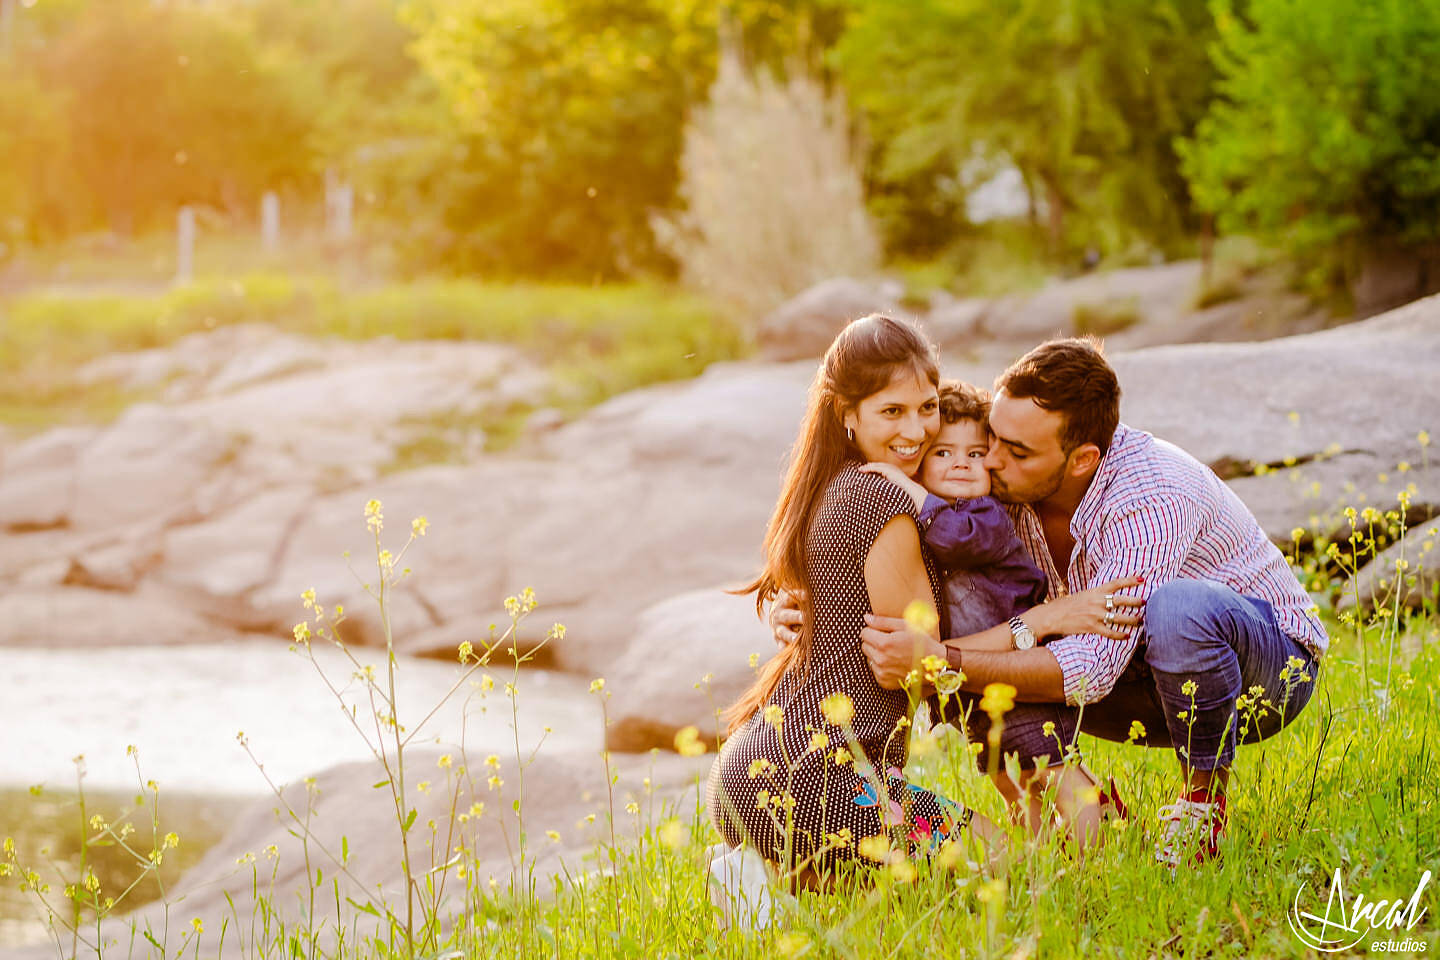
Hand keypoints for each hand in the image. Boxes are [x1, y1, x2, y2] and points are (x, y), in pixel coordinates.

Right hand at [769, 589, 804, 649]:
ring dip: (790, 636)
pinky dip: (785, 648)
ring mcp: (777, 627)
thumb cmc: (793, 605)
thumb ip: (806, 600)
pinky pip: (781, 644)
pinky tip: (790, 651)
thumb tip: (826, 599)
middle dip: (796, 617)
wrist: (777, 615)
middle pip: (787, 615)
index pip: (790, 597)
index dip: (798, 595)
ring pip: (783, 632)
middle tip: (805, 618)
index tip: (806, 595)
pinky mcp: (777, 639)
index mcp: (785, 602)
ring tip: (796, 639)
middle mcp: (779, 614)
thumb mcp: (796, 599)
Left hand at [857, 461, 927, 510]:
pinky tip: (864, 470)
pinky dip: (870, 468)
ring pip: (877, 466)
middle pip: (878, 465)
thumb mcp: (894, 489)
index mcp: (894, 473)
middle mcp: (893, 469)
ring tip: (861, 469)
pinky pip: (877, 468)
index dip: (873, 469)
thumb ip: (888, 488)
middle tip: (861, 469)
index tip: (865, 471)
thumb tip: (881, 495)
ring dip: (868, 467)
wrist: (912, 492)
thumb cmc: (905, 493)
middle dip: (869, 466)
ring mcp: (892, 469)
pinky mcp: (890, 471)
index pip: (881, 468)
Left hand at [861, 614, 944, 689]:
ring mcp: (881, 672)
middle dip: (874, 642)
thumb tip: (866, 618)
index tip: (883, 632)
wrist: (934, 666)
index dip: (873, 630)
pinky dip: (881, 666)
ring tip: (894, 653)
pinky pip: (874, 670)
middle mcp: (880, 659)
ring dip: (877, 654)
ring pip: (869, 658)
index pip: (864, 633)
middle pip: (864, 646)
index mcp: (884, 643)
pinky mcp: (883, 682)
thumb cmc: (921, 643)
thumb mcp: (905, 626)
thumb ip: (882, 621)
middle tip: (890, 642)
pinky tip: (894, 664)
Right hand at [1027, 576, 1143, 639]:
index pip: (1116, 583)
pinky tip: (1126, 636)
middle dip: (1136, 601)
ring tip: (1140, 621)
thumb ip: (1093, 596)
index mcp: (1094, 592)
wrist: (1050, 617)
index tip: (1142, 579)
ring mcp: (1095, 615)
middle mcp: (1097, 602)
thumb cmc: (1064, 606)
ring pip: (1120, 617)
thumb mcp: (1080, 596)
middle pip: (1122, 600)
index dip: (1130, 580)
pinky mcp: (1092, 627)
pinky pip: (1111, 632)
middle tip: (1145, 602)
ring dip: (1132, 620)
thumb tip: (1104, 597)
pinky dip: (1120, 635)